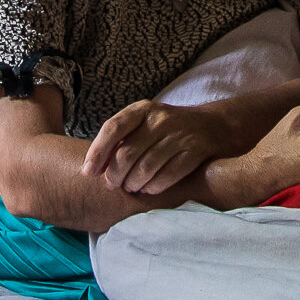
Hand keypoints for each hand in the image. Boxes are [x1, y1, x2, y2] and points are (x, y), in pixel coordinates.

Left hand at [83, 100, 237, 195]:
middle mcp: (161, 119)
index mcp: (143, 109)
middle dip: (115, 175)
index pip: (113, 128)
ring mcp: (180, 135)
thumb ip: (120, 139)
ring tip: (130, 188)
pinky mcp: (195, 151)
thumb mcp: (144, 123)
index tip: (88, 172)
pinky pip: (168, 175)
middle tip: (112, 185)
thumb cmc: (166, 129)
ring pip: (147, 167)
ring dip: (133, 183)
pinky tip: (148, 190)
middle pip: (128, 153)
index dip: (97, 152)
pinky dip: (154, 187)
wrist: (210, 126)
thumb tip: (91, 167)